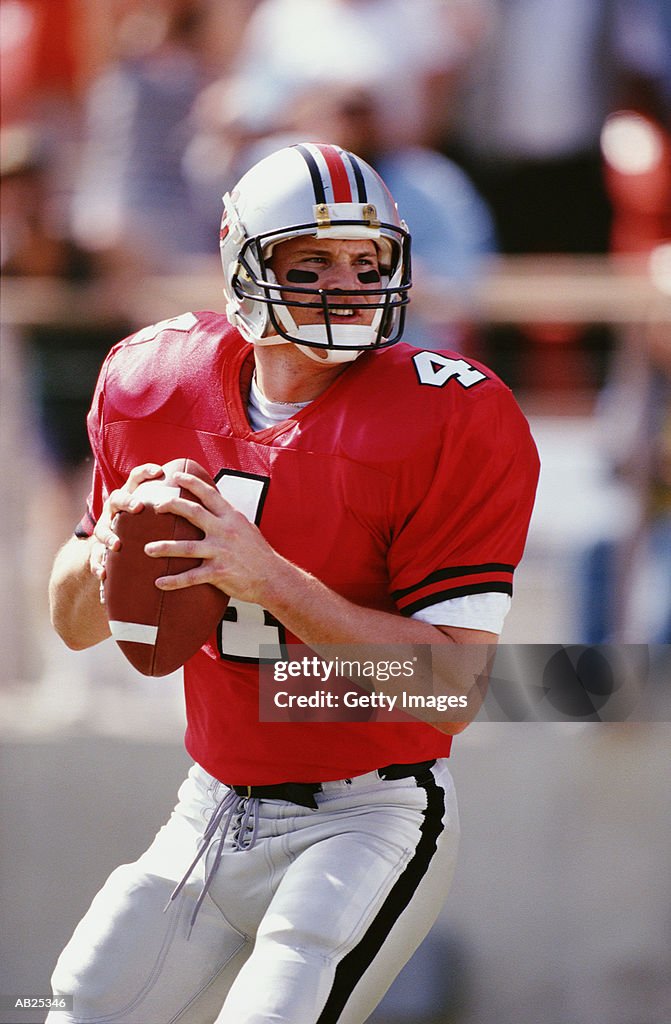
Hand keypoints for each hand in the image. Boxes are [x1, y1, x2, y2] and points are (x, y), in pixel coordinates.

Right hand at [91, 463, 164, 582]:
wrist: (117, 547)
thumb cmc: (146, 526)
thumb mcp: (156, 513)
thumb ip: (173, 505)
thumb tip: (206, 495)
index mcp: (131, 497)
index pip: (136, 478)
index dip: (145, 472)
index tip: (159, 471)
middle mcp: (115, 510)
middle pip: (116, 499)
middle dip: (127, 502)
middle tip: (139, 507)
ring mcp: (105, 528)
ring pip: (101, 529)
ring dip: (108, 536)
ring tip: (117, 545)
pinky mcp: (98, 549)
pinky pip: (95, 557)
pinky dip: (97, 565)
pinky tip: (103, 573)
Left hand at [144, 471, 281, 603]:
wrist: (273, 577)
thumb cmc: (259, 554)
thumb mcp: (246, 528)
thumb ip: (228, 518)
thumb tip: (213, 507)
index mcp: (232, 518)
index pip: (209, 494)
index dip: (191, 483)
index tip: (176, 476)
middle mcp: (225, 531)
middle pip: (193, 512)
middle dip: (171, 506)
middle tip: (155, 506)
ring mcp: (221, 552)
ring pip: (186, 547)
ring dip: (164, 547)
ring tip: (147, 549)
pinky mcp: (219, 572)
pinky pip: (191, 576)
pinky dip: (174, 581)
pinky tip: (159, 583)